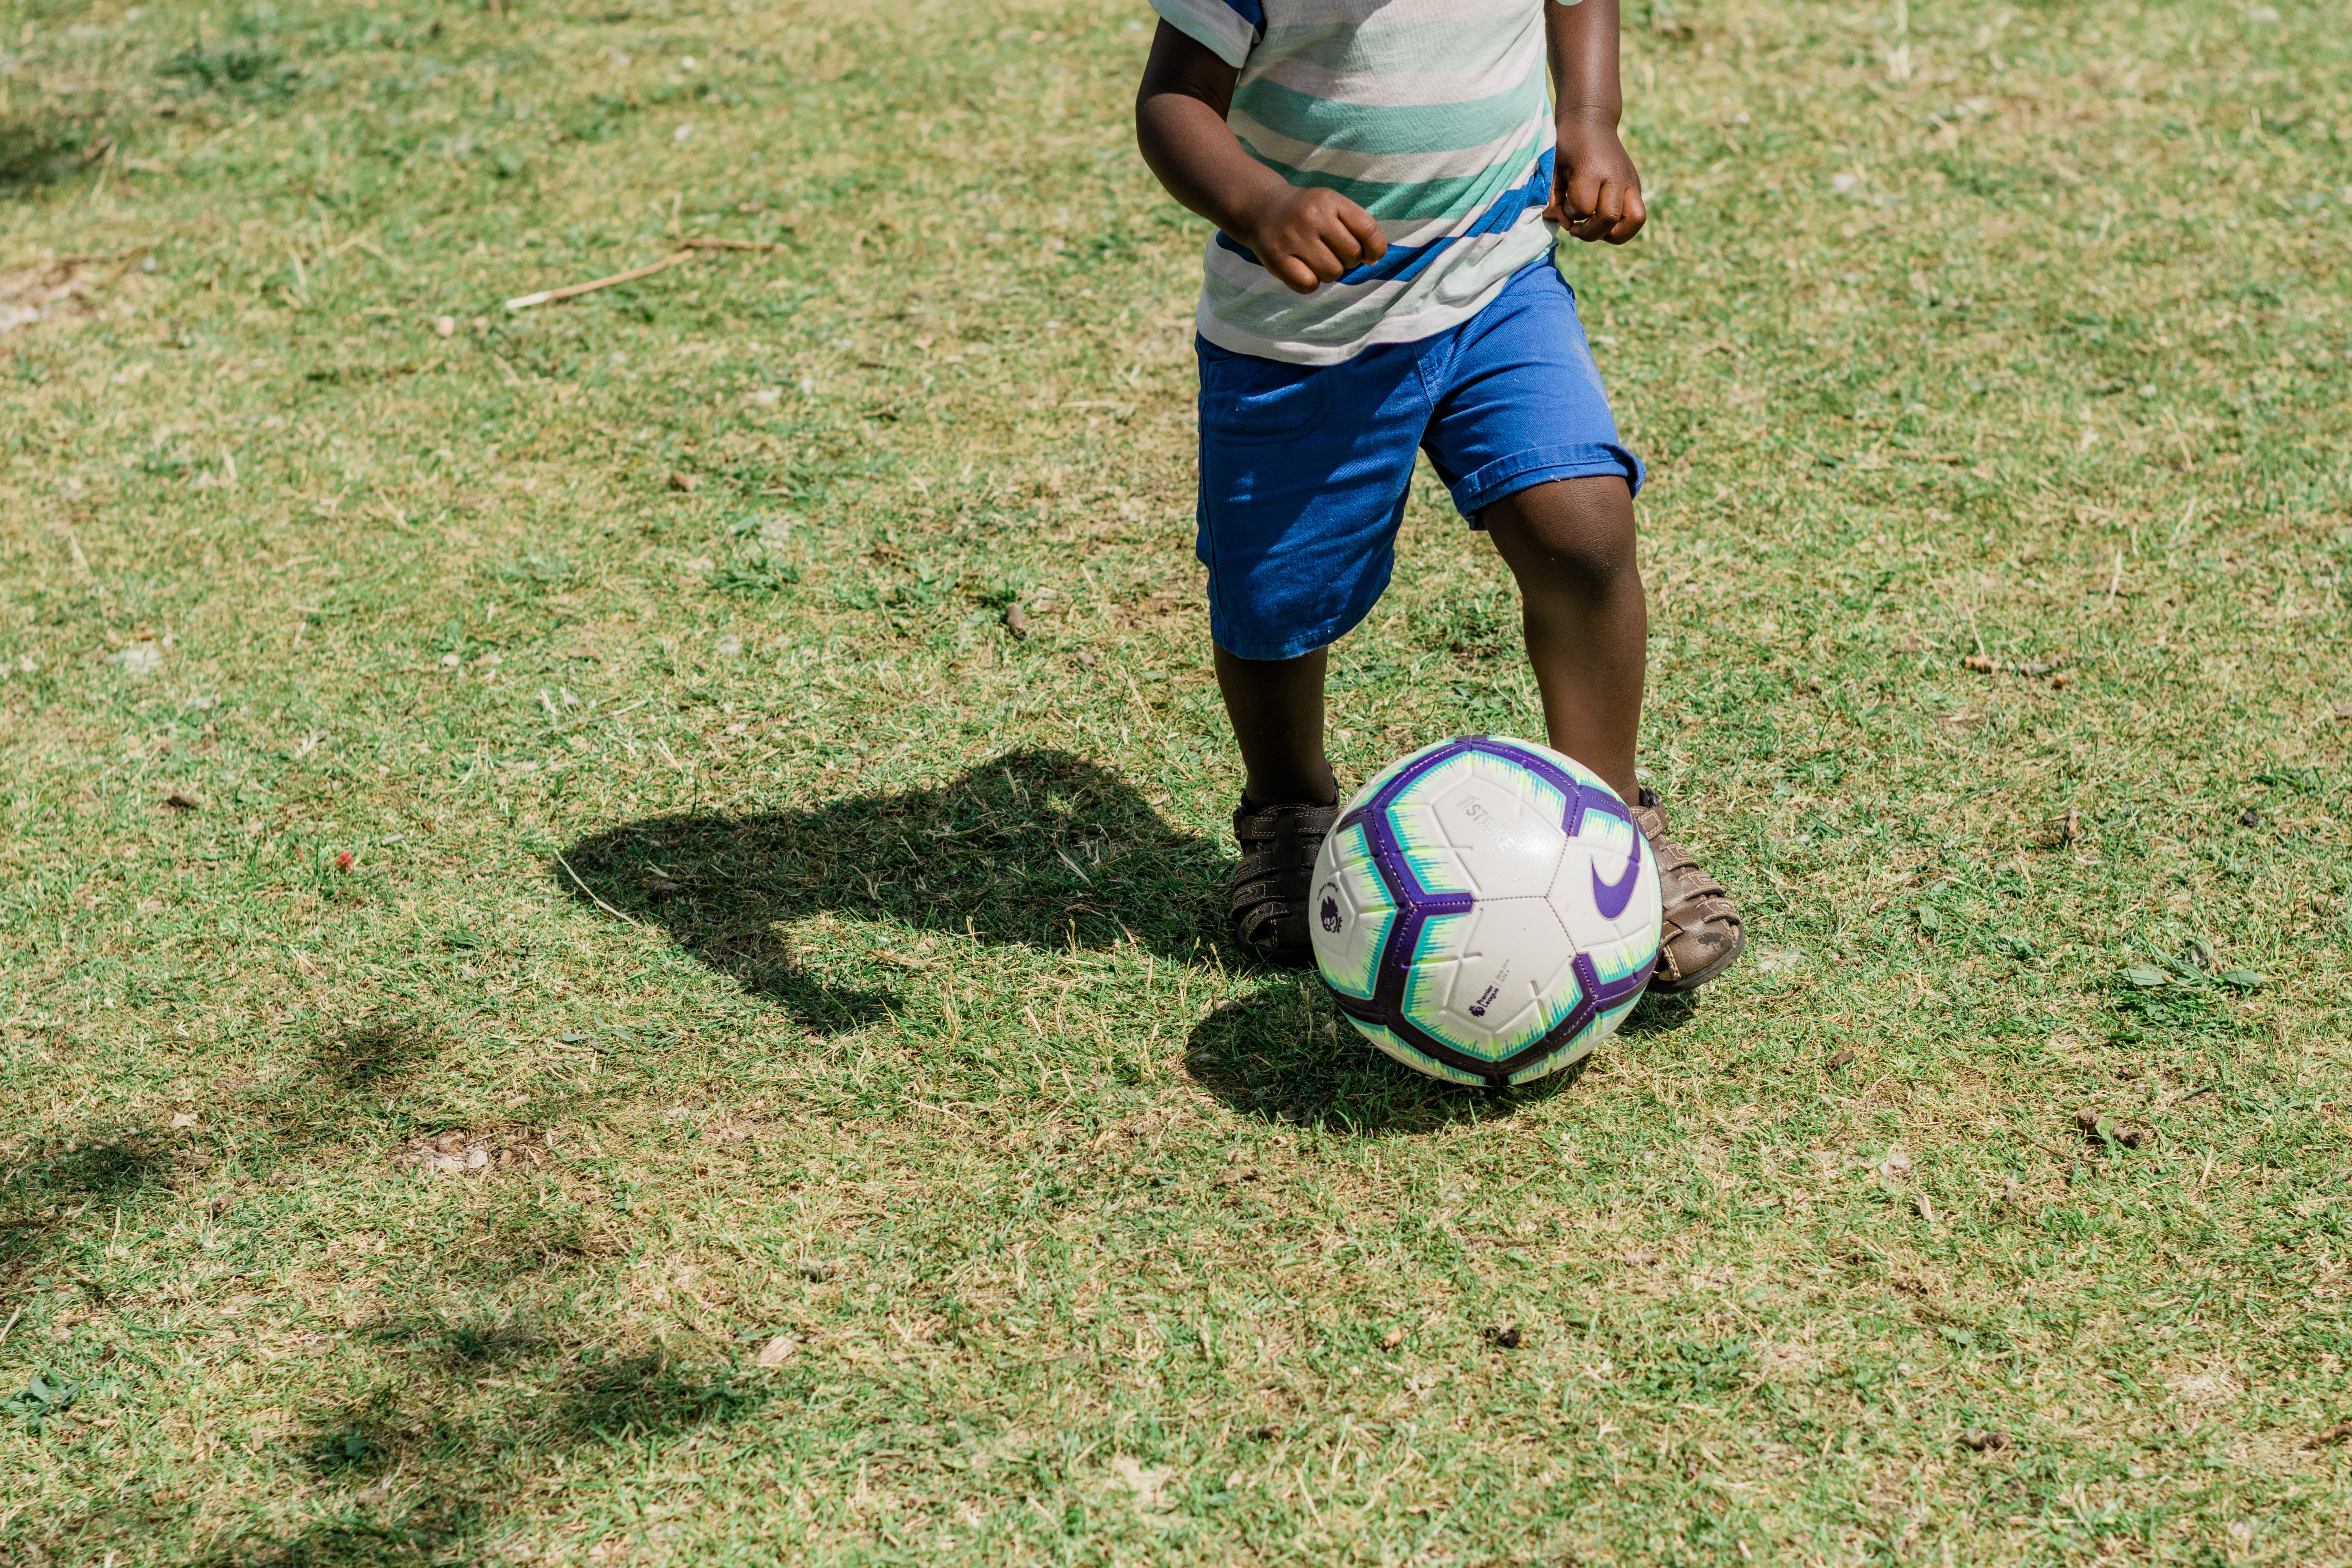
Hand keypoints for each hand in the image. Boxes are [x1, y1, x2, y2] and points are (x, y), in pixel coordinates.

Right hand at [1235, 185, 1387, 293]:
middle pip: (1351, 255)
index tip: (1369, 255)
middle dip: (1348, 260)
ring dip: (1329, 272)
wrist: (1262, 208)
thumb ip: (1356, 225)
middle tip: (1333, 253)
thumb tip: (1374, 257)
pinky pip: (1308, 285)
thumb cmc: (1306, 213)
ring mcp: (1292, 237)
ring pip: (1331, 272)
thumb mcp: (1332, 205)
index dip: (1375, 249)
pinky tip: (1303, 271)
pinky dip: (1310, 283)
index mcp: (1330, 200)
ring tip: (1316, 260)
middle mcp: (1311, 216)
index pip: (1367, 229)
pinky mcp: (1275, 257)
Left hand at [1549, 113, 1645, 244]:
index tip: (1562, 206)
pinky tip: (1604, 224)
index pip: (1583, 208)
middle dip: (1589, 232)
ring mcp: (1631, 181)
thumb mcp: (1552, 169)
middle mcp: (1616, 175)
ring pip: (1634, 220)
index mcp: (1591, 168)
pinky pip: (1637, 217)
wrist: (1591, 121)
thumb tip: (1566, 225)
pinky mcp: (1636, 187)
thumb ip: (1554, 200)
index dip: (1569, 214)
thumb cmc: (1567, 146)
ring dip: (1612, 234)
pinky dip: (1621, 228)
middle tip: (1576, 228)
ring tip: (1595, 229)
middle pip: (1609, 218)